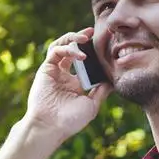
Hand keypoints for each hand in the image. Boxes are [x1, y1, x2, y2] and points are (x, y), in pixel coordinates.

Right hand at [25, 27, 111, 142]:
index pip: (85, 63)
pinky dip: (67, 49)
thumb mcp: (92, 105)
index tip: (105, 46)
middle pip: (73, 50)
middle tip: (93, 32)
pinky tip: (79, 54)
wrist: (51, 126)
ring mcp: (54, 71)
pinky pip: (55, 51)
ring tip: (86, 36)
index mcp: (75, 84)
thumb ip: (101, 91)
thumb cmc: (71, 120)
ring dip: (73, 39)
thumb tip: (113, 80)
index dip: (93, 54)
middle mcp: (64, 76)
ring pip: (62, 46)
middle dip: (82, 39)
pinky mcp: (45, 69)